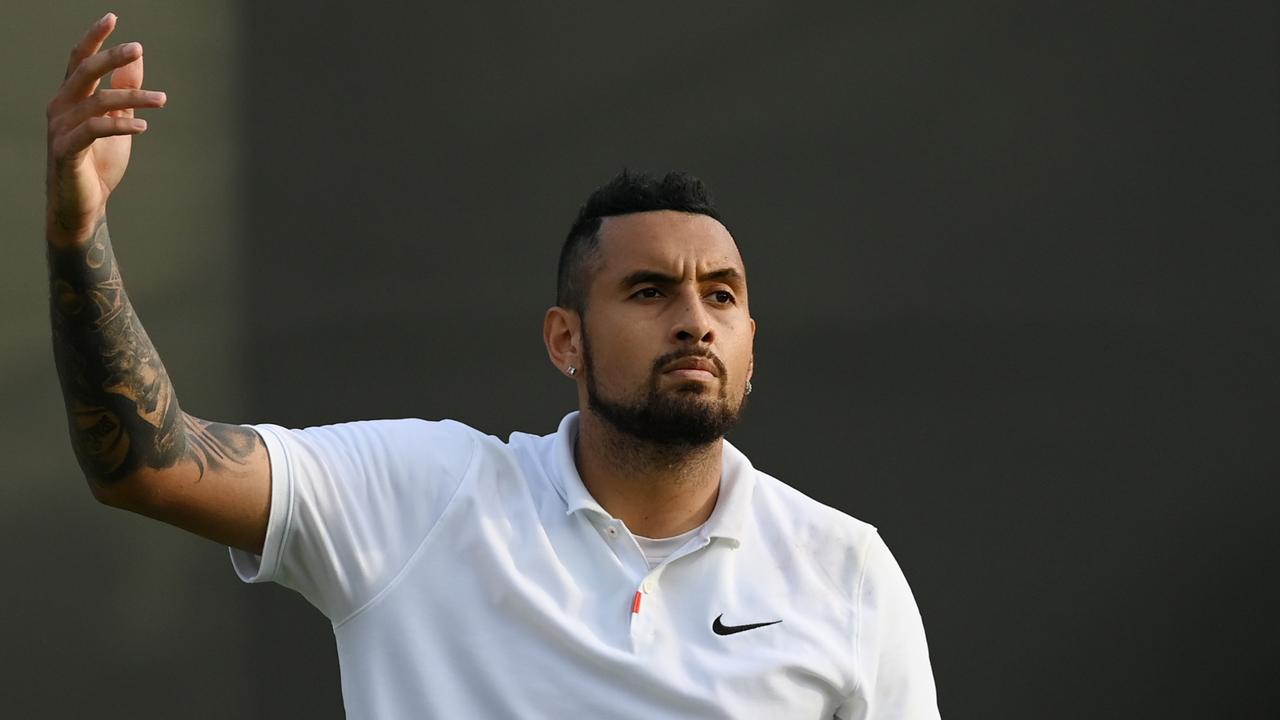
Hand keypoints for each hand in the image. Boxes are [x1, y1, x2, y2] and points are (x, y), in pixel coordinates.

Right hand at [45, 13, 165, 246]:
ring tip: (162, 99)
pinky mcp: (66, 151)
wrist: (84, 205)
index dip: (94, 38)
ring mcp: (60, 129)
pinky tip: (143, 125)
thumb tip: (136, 58)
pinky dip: (119, 125)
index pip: (79, 60)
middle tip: (138, 48)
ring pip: (96, 101)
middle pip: (84, 72)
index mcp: (70, 98)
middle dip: (111, 57)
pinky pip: (93, 130)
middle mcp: (60, 108)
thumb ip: (124, 91)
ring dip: (132, 98)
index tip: (113, 17)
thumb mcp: (117, 121)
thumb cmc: (98, 162)